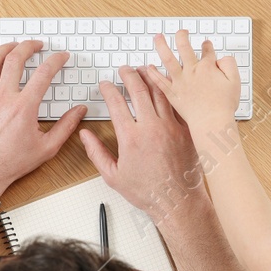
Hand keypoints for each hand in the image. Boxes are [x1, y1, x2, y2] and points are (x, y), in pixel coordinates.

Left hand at [0, 41, 84, 196]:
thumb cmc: (12, 162)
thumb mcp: (47, 147)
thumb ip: (66, 126)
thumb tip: (79, 111)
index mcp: (23, 107)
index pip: (43, 73)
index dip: (56, 61)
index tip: (62, 57)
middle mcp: (3, 97)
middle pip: (16, 58)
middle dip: (29, 46)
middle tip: (38, 44)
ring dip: (6, 48)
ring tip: (15, 45)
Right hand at [80, 66, 205, 224]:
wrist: (177, 200)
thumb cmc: (147, 192)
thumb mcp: (113, 176)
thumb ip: (96, 153)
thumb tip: (84, 135)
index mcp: (131, 137)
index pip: (116, 103)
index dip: (108, 89)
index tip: (105, 85)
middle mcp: (151, 127)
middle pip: (138, 90)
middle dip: (129, 76)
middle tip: (125, 70)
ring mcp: (171, 127)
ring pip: (160, 93)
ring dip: (150, 78)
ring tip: (144, 70)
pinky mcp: (186, 130)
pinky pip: (177, 104)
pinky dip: (170, 92)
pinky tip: (166, 86)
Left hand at [151, 30, 240, 134]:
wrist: (211, 122)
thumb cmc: (224, 105)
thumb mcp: (235, 81)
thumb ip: (229, 65)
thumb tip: (222, 58)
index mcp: (207, 67)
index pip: (207, 50)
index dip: (207, 45)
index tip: (206, 44)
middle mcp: (192, 70)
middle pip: (184, 47)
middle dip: (182, 36)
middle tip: (181, 32)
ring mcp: (180, 81)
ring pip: (168, 58)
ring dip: (162, 46)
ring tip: (157, 37)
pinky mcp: (173, 93)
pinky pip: (159, 81)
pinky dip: (153, 73)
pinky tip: (149, 67)